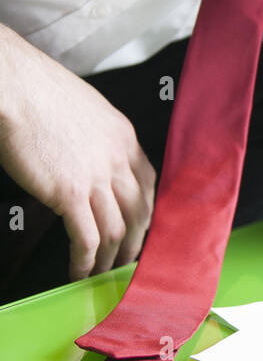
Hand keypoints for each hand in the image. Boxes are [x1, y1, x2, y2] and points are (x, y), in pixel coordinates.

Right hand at [0, 26, 155, 279]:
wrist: (17, 86)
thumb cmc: (38, 91)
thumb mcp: (84, 110)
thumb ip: (95, 138)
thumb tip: (86, 159)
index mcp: (124, 136)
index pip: (148, 182)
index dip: (146, 210)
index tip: (140, 228)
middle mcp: (117, 159)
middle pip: (139, 211)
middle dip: (134, 242)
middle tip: (126, 261)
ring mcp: (96, 178)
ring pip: (117, 230)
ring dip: (111, 258)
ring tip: (101, 274)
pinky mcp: (69, 193)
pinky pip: (87, 238)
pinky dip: (85, 261)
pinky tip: (78, 272)